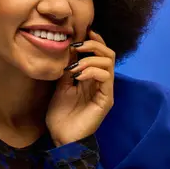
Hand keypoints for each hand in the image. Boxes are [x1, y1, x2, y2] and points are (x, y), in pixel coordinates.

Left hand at [46, 30, 114, 145]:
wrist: (61, 137)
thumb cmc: (60, 114)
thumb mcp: (61, 85)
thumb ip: (67, 68)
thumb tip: (69, 47)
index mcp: (91, 77)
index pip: (100, 53)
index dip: (94, 40)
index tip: (83, 31)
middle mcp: (101, 82)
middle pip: (108, 53)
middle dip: (94, 44)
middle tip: (77, 45)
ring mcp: (105, 90)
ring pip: (108, 62)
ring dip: (89, 59)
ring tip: (74, 66)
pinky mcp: (106, 99)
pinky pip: (105, 77)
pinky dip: (92, 70)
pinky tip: (78, 75)